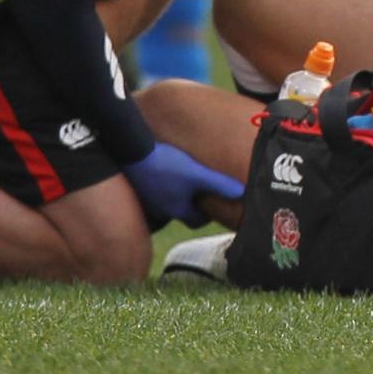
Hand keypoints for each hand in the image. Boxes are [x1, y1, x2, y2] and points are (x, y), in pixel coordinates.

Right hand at [122, 141, 244, 228]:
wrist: (130, 153)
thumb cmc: (166, 165)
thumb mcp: (196, 174)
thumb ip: (219, 184)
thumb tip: (242, 193)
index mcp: (177, 208)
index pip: (196, 220)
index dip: (207, 214)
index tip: (214, 204)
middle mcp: (161, 208)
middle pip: (181, 211)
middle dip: (192, 204)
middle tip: (201, 191)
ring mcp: (147, 197)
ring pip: (165, 201)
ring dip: (175, 194)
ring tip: (185, 180)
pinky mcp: (136, 185)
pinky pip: (152, 190)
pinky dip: (160, 185)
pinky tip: (164, 170)